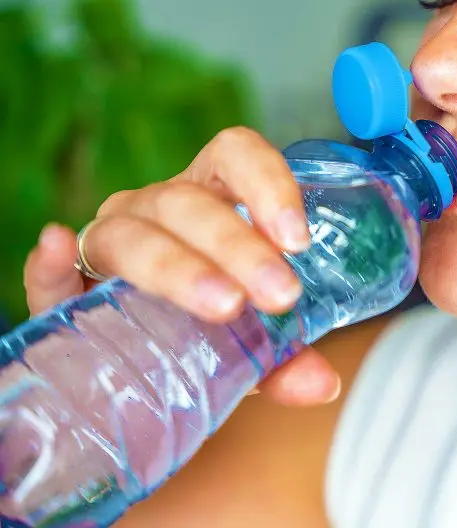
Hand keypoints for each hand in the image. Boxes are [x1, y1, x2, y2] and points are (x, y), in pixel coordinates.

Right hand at [22, 127, 340, 406]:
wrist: (140, 363)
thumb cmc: (204, 329)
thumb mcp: (251, 342)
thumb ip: (285, 358)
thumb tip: (322, 384)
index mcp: (209, 200)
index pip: (234, 156)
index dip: (268, 185)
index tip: (299, 239)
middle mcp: (157, 209)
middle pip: (189, 203)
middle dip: (239, 247)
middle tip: (280, 295)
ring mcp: (109, 241)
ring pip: (133, 235)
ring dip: (177, 267)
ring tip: (222, 304)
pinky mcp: (63, 288)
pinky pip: (50, 273)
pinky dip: (49, 264)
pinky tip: (56, 252)